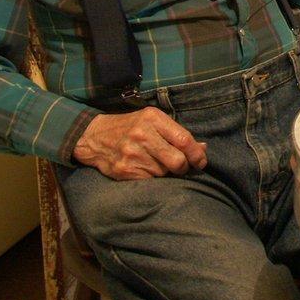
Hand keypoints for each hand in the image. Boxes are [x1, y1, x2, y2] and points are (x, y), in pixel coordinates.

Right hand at [73, 108, 207, 179]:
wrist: (95, 137)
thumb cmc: (131, 127)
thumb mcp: (153, 121)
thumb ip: (177, 134)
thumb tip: (204, 148)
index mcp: (153, 118)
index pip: (184, 139)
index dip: (197, 154)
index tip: (201, 162)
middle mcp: (143, 134)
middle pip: (177, 161)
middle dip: (183, 167)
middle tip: (179, 166)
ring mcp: (132, 153)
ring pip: (164, 173)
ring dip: (164, 172)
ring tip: (154, 162)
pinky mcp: (125, 170)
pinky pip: (150, 181)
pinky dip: (151, 177)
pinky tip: (143, 168)